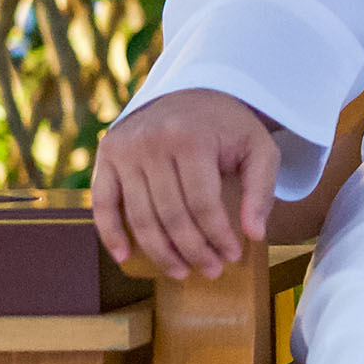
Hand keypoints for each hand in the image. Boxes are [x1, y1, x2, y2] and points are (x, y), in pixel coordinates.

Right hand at [92, 89, 283, 277]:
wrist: (192, 91)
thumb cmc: (229, 127)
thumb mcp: (259, 149)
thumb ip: (260, 190)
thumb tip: (254, 235)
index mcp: (190, 139)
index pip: (203, 204)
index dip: (217, 236)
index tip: (231, 256)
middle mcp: (151, 143)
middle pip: (171, 214)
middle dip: (192, 250)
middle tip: (210, 271)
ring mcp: (124, 149)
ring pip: (139, 216)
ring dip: (160, 251)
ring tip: (180, 272)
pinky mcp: (106, 155)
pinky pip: (103, 203)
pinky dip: (110, 233)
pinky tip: (126, 257)